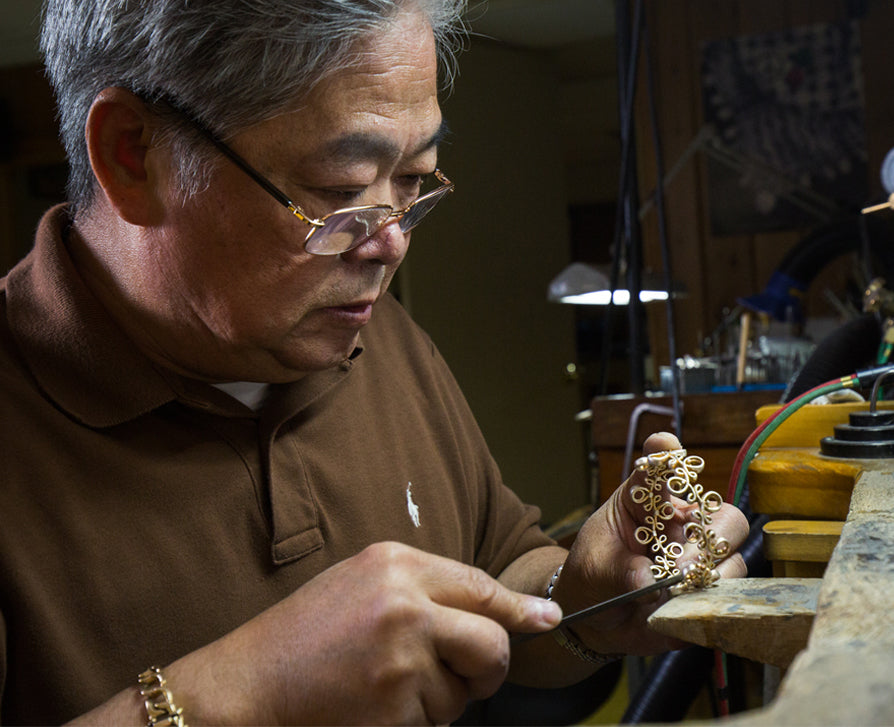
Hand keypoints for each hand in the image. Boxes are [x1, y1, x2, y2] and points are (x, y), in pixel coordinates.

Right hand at [166, 542, 560, 724]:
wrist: (248, 685)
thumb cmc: (304, 634)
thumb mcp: (363, 585)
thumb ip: (426, 589)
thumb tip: (497, 611)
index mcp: (396, 564)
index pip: (479, 585)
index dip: (518, 608)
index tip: (548, 619)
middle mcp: (405, 604)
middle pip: (491, 641)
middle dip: (488, 667)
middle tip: (466, 675)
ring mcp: (401, 658)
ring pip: (462, 692)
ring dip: (438, 699)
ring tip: (384, 685)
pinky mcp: (395, 707)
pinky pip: (434, 723)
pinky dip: (413, 722)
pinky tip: (373, 706)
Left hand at [551, 432, 747, 655]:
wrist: (596, 619)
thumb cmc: (593, 577)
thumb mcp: (595, 569)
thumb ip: (620, 571)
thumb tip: (650, 580)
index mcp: (645, 503)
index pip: (657, 472)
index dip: (665, 455)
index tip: (665, 446)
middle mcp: (678, 524)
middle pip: (722, 516)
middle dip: (712, 537)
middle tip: (683, 564)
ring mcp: (696, 556)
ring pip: (731, 554)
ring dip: (709, 572)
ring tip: (677, 588)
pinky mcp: (704, 589)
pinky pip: (728, 589)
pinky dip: (711, 596)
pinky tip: (684, 603)